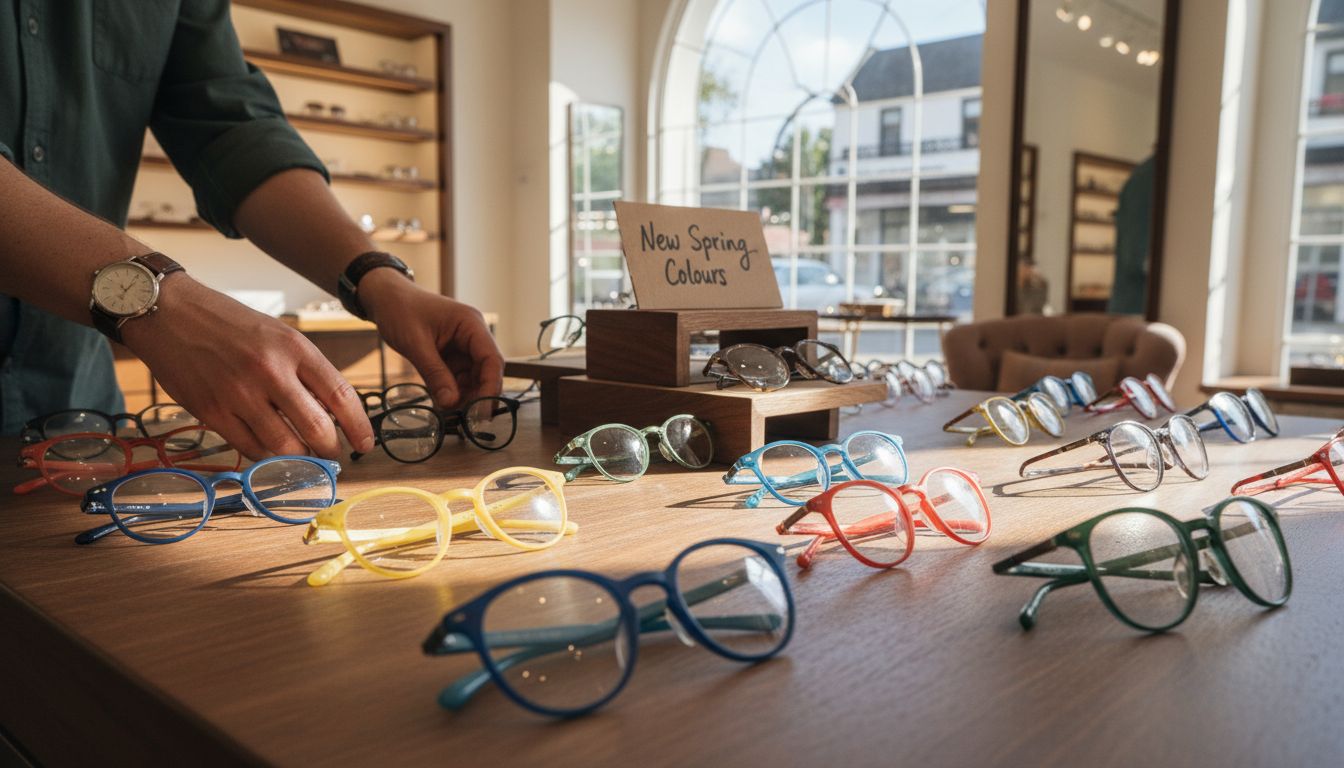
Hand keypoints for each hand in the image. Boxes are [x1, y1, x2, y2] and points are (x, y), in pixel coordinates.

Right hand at [121, 277, 373, 460]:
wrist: (168, 312)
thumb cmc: (228, 324)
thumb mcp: (277, 334)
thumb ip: (304, 371)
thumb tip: (332, 414)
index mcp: (293, 348)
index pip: (341, 396)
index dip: (359, 426)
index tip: (366, 444)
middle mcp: (270, 371)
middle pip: (317, 429)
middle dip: (331, 450)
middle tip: (333, 455)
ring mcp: (239, 394)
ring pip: (284, 447)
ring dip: (300, 460)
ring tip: (304, 458)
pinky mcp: (212, 412)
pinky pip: (250, 449)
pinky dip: (266, 456)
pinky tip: (270, 452)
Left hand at [359, 270, 503, 407]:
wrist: (384, 297)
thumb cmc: (399, 310)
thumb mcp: (415, 344)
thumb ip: (435, 374)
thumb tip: (451, 404)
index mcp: (471, 324)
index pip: (492, 360)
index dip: (491, 387)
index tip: (482, 412)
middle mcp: (473, 335)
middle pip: (487, 371)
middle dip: (478, 395)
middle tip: (465, 419)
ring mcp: (463, 346)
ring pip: (474, 378)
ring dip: (464, 396)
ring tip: (449, 413)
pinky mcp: (452, 354)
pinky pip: (459, 377)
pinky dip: (453, 392)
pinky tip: (443, 403)